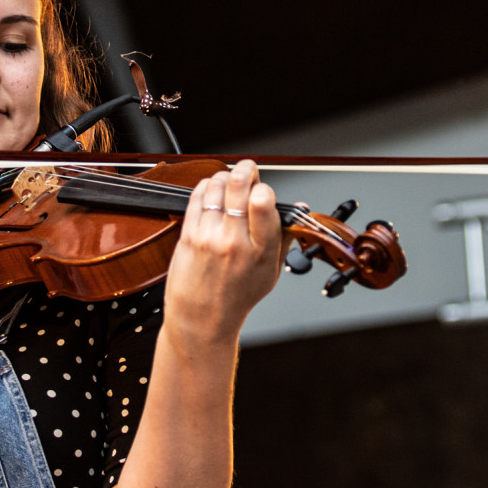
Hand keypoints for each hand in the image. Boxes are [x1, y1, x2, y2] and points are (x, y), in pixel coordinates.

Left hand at [164, 160, 285, 342]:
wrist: (202, 319)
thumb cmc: (237, 297)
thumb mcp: (271, 272)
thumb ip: (284, 238)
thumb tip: (299, 209)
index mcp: (260, 251)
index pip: (264, 203)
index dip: (264, 188)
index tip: (263, 190)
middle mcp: (234, 242)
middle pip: (239, 186)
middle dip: (246, 169)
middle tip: (248, 169)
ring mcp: (208, 237)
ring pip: (216, 186)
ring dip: (225, 176)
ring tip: (230, 181)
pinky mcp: (188, 235)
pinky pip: (197, 197)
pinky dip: (206, 186)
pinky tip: (212, 189)